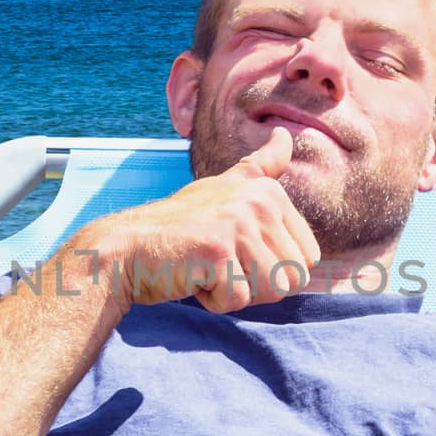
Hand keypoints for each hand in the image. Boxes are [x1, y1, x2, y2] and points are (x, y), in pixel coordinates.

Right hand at [83, 127, 321, 312]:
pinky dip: (215, 300)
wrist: (127, 248)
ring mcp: (238, 223)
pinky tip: (193, 276)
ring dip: (237, 293)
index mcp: (270, 192)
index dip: (272, 270)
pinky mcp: (218, 249)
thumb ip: (260, 167)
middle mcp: (259, 202)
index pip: (308, 259)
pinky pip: (238, 300)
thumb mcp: (225, 188)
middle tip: (221, 265)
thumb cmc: (178, 226)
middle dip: (258, 286)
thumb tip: (285, 135)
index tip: (237, 254)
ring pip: (270, 291)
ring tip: (208, 269)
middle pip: (293, 278)